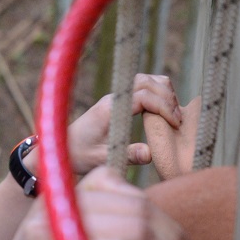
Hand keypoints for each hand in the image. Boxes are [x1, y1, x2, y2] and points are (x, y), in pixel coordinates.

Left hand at [66, 74, 182, 173]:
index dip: (163, 106)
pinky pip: (142, 87)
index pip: (143, 96)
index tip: (176, 123)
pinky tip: (164, 111)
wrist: (60, 148)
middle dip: (168, 97)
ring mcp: (116, 96)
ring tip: (174, 115)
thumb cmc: (78, 154)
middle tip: (179, 120)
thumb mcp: (102, 159)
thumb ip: (127, 155)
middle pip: (148, 81)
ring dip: (164, 92)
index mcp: (109, 108)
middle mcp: (114, 97)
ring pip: (146, 80)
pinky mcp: (119, 100)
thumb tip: (151, 154)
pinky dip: (157, 93)